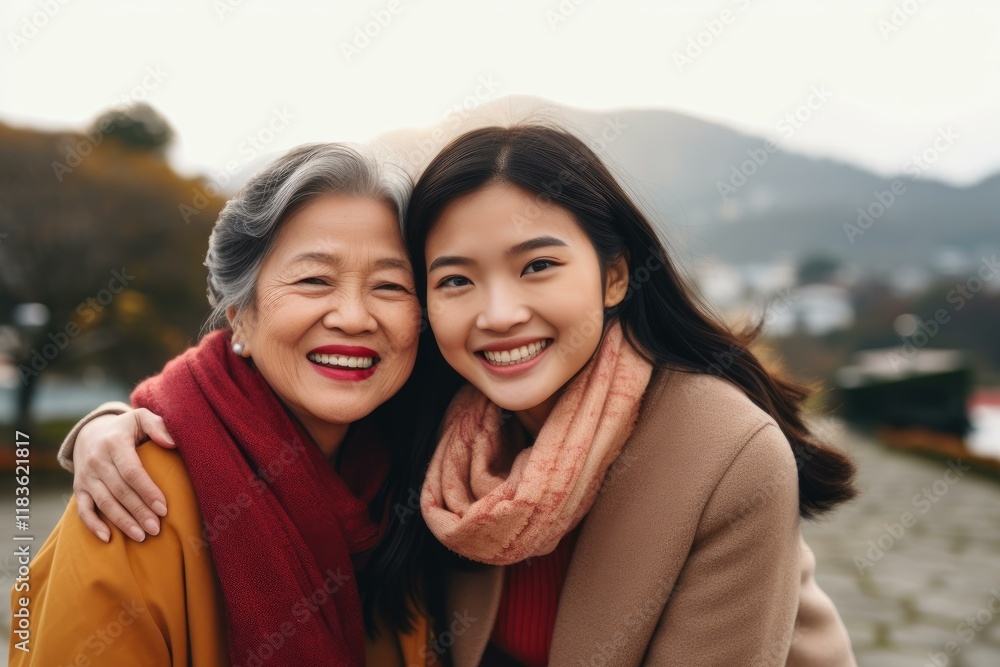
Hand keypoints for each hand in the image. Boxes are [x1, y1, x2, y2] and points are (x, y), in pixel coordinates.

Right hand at [73, 408, 175, 541]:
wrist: (90, 433)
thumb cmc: (125, 429)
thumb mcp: (141, 418)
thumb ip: (158, 425)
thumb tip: (171, 442)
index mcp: (115, 443)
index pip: (132, 471)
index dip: (147, 491)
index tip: (164, 508)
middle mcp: (97, 461)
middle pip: (120, 491)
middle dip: (139, 511)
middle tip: (156, 529)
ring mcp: (86, 476)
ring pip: (104, 503)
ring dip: (122, 522)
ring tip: (141, 536)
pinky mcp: (79, 489)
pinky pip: (83, 510)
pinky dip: (93, 525)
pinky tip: (108, 538)